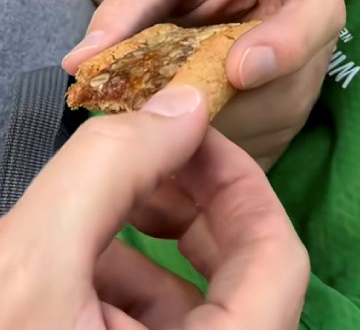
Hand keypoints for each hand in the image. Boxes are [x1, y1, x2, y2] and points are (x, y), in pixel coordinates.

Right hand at [0, 85, 308, 328]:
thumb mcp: (27, 268)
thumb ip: (108, 175)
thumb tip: (181, 106)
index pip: (279, 257)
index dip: (238, 183)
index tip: (187, 132)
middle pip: (240, 277)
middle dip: (190, 207)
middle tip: (143, 155)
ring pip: (188, 306)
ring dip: (145, 244)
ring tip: (90, 205)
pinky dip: (113, 288)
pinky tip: (66, 259)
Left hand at [62, 0, 345, 168]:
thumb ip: (130, 5)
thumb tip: (81, 62)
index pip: (318, 14)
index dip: (286, 44)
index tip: (238, 69)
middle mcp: (318, 41)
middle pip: (287, 83)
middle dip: (222, 95)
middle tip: (154, 97)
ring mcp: (306, 89)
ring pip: (265, 122)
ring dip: (207, 122)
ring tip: (157, 103)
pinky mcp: (283, 127)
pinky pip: (248, 147)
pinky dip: (205, 145)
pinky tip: (171, 127)